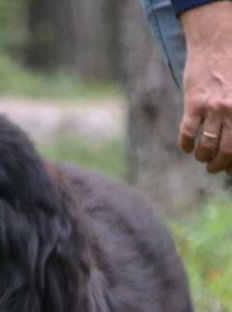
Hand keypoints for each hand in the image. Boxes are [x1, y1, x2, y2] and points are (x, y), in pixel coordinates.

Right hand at [178, 2, 231, 174]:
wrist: (219, 39)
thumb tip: (231, 132)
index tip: (230, 170)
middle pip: (225, 151)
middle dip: (219, 165)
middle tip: (215, 168)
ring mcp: (213, 108)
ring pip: (206, 145)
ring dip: (203, 157)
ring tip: (201, 157)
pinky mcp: (194, 103)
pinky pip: (187, 133)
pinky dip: (185, 145)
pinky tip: (186, 147)